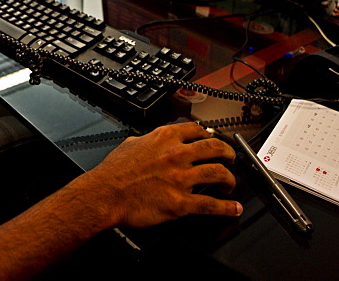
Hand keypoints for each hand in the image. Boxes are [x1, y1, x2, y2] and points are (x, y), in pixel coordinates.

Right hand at [82, 122, 239, 228]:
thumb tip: (150, 141)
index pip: (196, 130)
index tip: (212, 138)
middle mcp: (177, 155)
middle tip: (230, 158)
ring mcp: (181, 178)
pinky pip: (211, 204)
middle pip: (215, 148)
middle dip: (228, 153)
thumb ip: (146, 141)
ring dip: (229, 179)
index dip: (209, 134)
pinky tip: (233, 208)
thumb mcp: (130, 144)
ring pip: (219, 173)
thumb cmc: (113, 173)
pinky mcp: (181, 202)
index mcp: (164, 138)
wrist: (105, 195)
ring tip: (230, 183)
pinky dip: (226, 207)